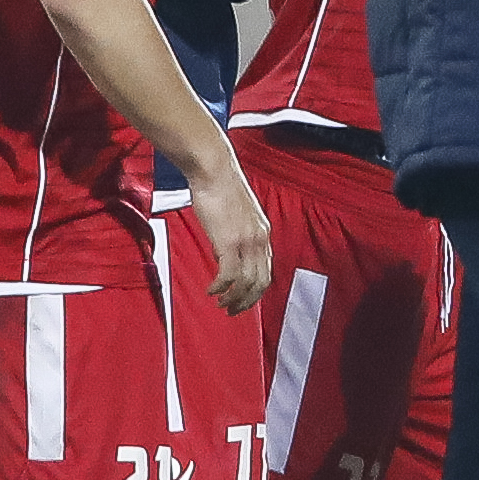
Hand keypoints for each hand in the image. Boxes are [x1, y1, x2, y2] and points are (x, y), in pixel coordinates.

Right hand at [184, 166, 274, 313]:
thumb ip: (239, 231)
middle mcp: (259, 239)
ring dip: (233, 298)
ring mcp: (246, 241)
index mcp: (263, 232)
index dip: (256, 289)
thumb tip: (228, 247)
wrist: (213, 170)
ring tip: (221, 303)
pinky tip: (212, 290)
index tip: (244, 298)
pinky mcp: (229, 242)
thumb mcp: (238, 213)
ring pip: (246, 283)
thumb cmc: (220, 186)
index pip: (267, 270)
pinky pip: (228, 275)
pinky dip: (220, 287)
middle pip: (261, 282)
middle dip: (247, 301)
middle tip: (232, 310)